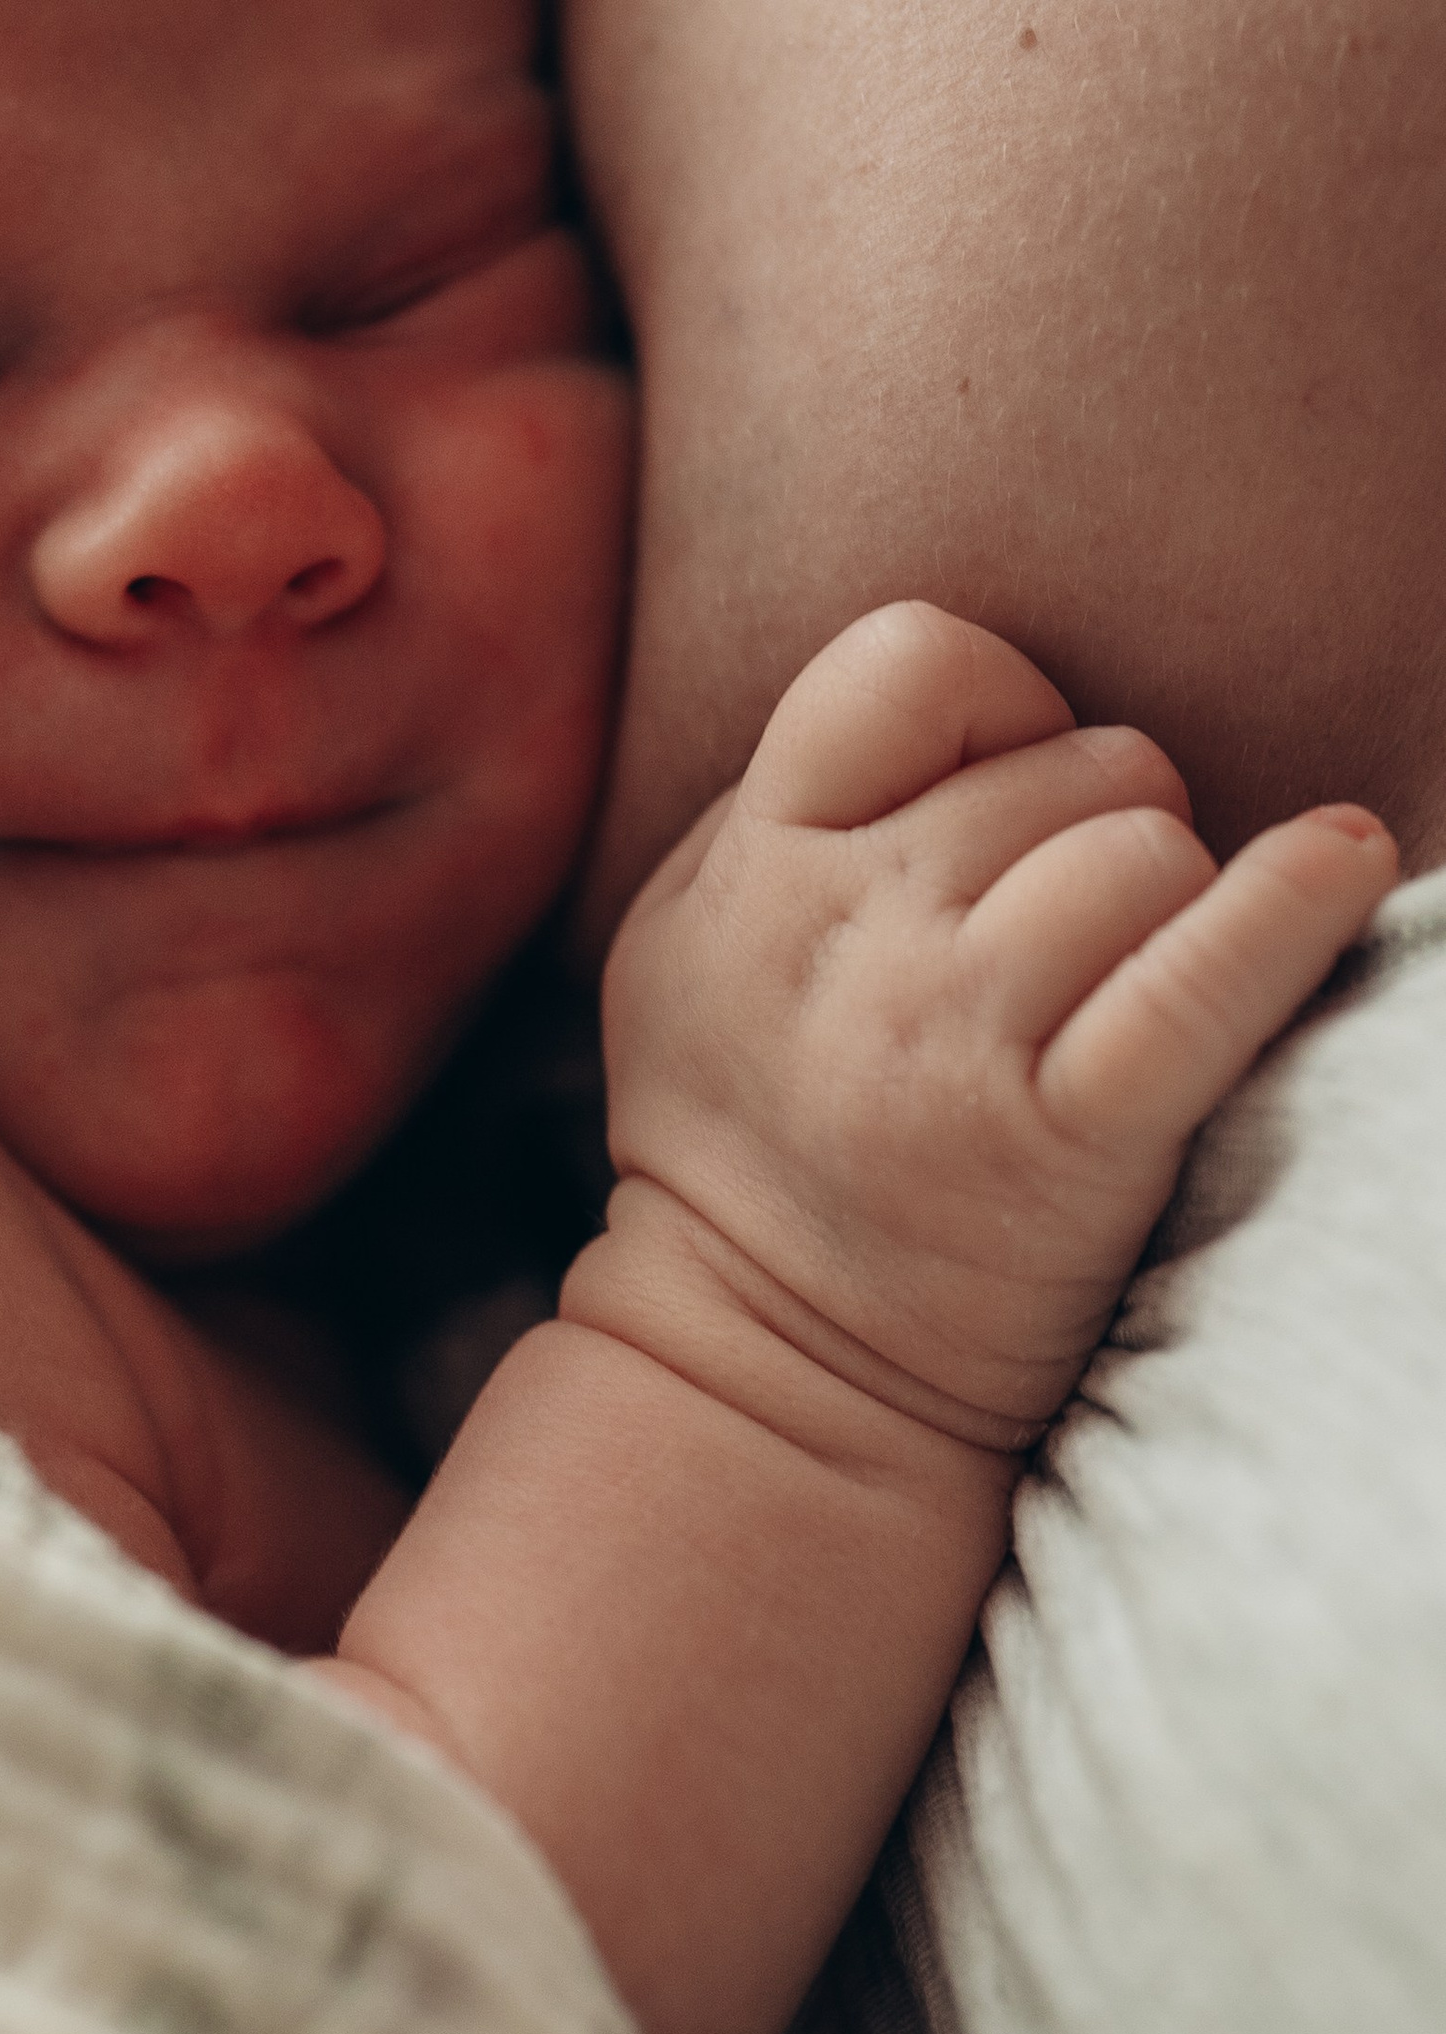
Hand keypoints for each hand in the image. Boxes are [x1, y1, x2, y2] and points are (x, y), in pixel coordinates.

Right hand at [600, 603, 1395, 1437]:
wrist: (770, 1373)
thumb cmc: (754, 1130)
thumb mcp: (692, 938)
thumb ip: (790, 808)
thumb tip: (967, 712)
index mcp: (758, 861)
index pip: (910, 661)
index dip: (999, 700)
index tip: (1016, 782)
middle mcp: (848, 929)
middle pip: (1073, 767)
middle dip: (1107, 826)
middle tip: (1078, 935)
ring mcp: (949, 1032)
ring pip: (1147, 853)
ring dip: (1174, 903)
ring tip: (1129, 987)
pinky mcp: (1060, 1138)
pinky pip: (1202, 975)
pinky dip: (1293, 907)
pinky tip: (1340, 859)